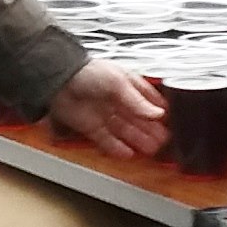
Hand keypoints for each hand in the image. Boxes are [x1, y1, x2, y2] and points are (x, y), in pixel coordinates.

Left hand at [48, 58, 168, 159]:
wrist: (58, 80)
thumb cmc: (87, 72)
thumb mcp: (118, 82)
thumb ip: (137, 100)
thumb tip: (157, 113)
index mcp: (124, 84)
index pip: (146, 98)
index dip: (157, 108)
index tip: (168, 119)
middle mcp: (115, 100)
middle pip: (137, 118)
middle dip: (151, 129)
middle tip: (164, 140)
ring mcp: (103, 114)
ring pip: (125, 130)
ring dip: (139, 140)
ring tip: (152, 150)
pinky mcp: (90, 126)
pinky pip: (107, 140)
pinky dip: (117, 148)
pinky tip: (129, 154)